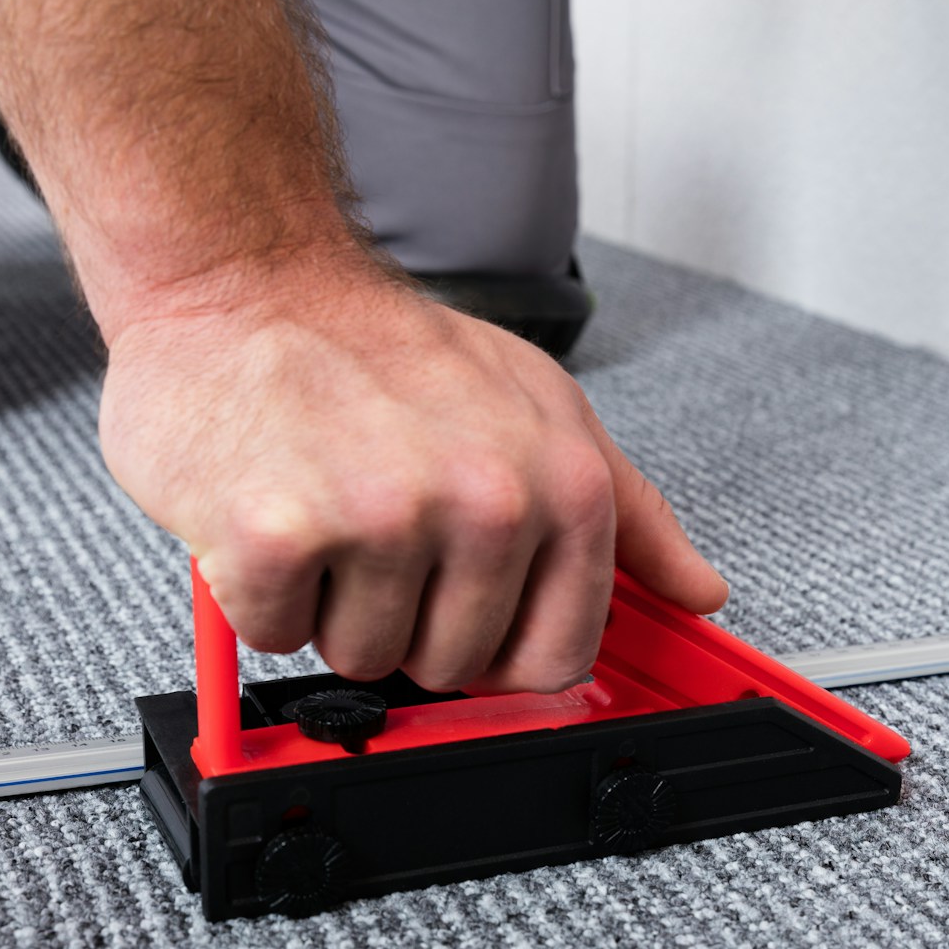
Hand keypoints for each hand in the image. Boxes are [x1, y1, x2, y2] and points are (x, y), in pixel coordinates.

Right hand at [98, 263, 725, 692]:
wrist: (250, 282)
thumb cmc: (393, 350)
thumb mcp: (548, 411)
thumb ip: (631, 514)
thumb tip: (699, 589)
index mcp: (564, 488)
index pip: (555, 660)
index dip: (499, 649)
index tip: (465, 608)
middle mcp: (487, 504)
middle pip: (452, 666)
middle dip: (406, 616)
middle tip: (380, 526)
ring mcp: (384, 519)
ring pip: (363, 657)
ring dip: (333, 603)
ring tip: (330, 510)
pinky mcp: (279, 534)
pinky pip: (277, 634)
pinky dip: (261, 593)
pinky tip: (274, 515)